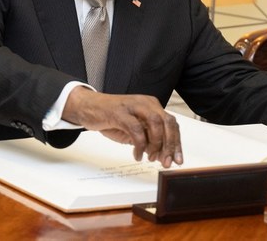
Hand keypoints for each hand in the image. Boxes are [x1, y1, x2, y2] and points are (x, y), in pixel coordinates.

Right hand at [62, 86, 182, 167]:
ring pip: (156, 124)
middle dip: (171, 145)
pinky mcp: (120, 112)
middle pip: (168, 122)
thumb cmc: (111, 118)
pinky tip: (137, 155)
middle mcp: (146, 103)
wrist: (88, 107)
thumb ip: (148, 139)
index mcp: (152, 105)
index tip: (178, 160)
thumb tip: (163, 155)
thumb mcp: (134, 130)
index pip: (172, 124)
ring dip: (156, 144)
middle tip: (167, 162)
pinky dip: (139, 145)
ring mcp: (133, 106)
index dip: (177, 143)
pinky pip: (136, 130)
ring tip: (150, 158)